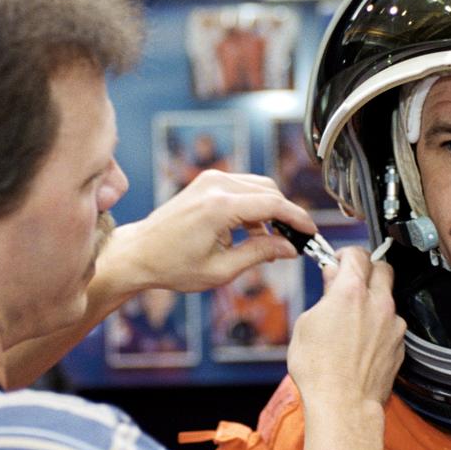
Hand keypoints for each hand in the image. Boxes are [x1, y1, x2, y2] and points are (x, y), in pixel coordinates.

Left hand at [105, 169, 315, 293]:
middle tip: (292, 243)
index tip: (311, 233)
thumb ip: (260, 254)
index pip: (273, 203)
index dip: (297, 218)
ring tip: (269, 244)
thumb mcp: (221, 269)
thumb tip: (290, 247)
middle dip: (285, 215)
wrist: (139, 253)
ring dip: (270, 211)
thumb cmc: (172, 266)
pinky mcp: (206, 182)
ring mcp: (209, 180)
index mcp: (219, 206)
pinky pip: (243, 188)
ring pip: (258, 187)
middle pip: (269, 190)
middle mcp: (215, 185)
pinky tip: (252, 233)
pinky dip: (254, 207)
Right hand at [287, 246, 404, 412]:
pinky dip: (380, 324)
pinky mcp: (399, 344)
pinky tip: (362, 340)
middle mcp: (378, 304)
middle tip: (350, 281)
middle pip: (382, 267)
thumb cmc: (319, 370)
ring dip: (374, 299)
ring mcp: (393, 324)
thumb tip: (332, 279)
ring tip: (353, 317)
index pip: (356, 254)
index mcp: (351, 292)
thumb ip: (324, 294)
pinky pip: (392, 324)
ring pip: (389, 297)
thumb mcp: (306, 323)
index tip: (337, 262)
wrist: (343, 404)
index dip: (344, 255)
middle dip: (366, 269)